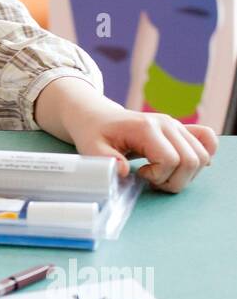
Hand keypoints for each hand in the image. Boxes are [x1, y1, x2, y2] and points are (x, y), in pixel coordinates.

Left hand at [67, 99, 216, 193]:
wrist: (98, 118)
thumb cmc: (95, 134)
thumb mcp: (91, 148)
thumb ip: (106, 160)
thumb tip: (124, 171)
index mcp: (146, 128)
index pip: (171, 159)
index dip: (158, 176)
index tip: (140, 175)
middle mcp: (167, 124)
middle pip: (191, 160)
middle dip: (174, 181)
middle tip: (152, 180)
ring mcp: (176, 126)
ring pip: (202, 157)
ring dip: (185, 175)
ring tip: (161, 174)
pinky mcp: (181, 130)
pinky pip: (207, 140)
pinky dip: (203, 157)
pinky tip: (181, 165)